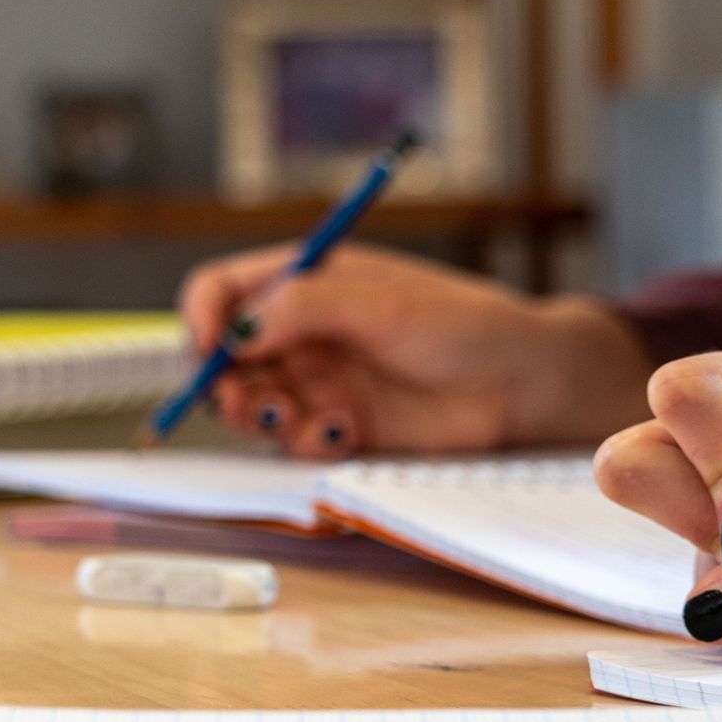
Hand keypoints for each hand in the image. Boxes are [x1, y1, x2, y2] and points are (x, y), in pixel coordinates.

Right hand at [178, 243, 653, 456]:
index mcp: (306, 280)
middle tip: (245, 399)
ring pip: (253, 404)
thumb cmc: (461, 325)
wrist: (520, 384)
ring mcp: (321, 380)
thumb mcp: (378, 303)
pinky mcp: (342, 426)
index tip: (205, 348)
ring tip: (293, 416)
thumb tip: (233, 332)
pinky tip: (343, 433)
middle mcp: (304, 331)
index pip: (222, 291)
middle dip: (223, 381)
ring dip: (259, 415)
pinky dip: (307, 440)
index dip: (201, 318)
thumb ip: (301, 310)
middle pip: (225, 357)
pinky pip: (295, 440)